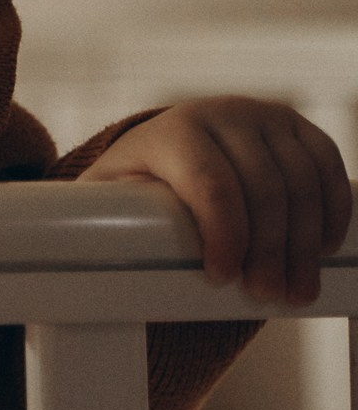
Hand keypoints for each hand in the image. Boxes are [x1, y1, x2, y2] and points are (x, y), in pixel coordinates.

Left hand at [89, 97, 352, 304]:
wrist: (174, 143)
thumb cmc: (137, 181)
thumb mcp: (107, 194)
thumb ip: (97, 216)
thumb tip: (78, 248)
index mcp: (175, 131)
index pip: (210, 183)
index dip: (224, 234)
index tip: (222, 279)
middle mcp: (224, 114)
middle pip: (263, 189)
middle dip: (269, 250)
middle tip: (268, 296)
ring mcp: (265, 115)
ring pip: (301, 181)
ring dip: (305, 243)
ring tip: (296, 289)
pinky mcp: (297, 125)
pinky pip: (327, 166)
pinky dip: (332, 210)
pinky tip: (323, 248)